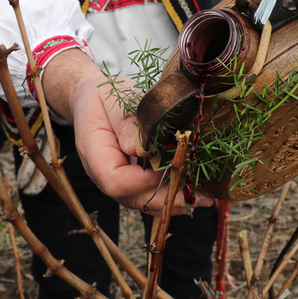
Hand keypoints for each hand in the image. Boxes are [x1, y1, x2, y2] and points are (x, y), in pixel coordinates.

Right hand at [43, 48, 211, 213]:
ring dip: (174, 202)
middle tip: (202, 196)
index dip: (145, 180)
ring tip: (204, 198)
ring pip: (143, 201)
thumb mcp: (115, 101)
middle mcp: (104, 173)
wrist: (93, 98)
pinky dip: (171, 194)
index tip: (172, 166)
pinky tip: (194, 191)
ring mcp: (118, 179)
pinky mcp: (131, 178)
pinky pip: (149, 193)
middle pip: (132, 198)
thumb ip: (125, 124)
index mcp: (95, 153)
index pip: (115, 180)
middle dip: (168, 199)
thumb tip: (138, 149)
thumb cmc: (106, 96)